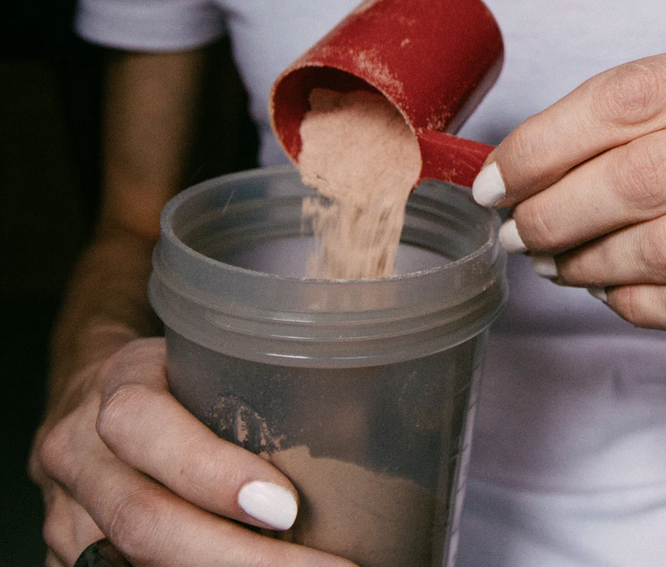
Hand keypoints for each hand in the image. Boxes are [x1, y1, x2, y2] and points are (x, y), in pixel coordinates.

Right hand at [31, 337, 356, 566]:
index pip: (146, 428)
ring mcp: (68, 516)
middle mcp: (81, 454)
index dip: (212, 474)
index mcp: (118, 386)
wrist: (95, 395)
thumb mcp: (204, 354)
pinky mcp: (74, 557)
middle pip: (143, 522)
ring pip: (135, 564)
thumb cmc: (172, 372)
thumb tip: (362, 423)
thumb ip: (254, 384)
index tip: (287, 508)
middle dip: (238, 560)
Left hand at [473, 22, 665, 339]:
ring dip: (590, 263)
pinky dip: (645, 307)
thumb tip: (546, 156)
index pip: (630, 94)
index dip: (544, 141)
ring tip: (557, 265)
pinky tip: (616, 297)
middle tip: (514, 231)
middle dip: (553, 210)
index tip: (496, 176)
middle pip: (641, 172)